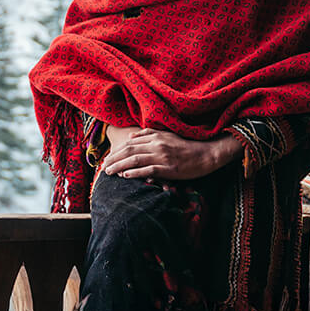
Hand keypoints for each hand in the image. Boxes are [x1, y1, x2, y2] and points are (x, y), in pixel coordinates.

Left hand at [99, 128, 242, 180]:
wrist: (206, 155)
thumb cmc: (186, 146)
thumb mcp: (167, 135)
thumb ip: (148, 134)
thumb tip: (130, 137)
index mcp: (156, 137)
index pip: (130, 144)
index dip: (116, 150)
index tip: (106, 158)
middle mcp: (157, 145)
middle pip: (129, 151)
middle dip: (114, 158)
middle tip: (103, 166)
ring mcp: (163, 156)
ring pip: (136, 160)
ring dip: (120, 166)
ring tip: (109, 172)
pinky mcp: (169, 168)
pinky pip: (149, 170)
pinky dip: (136, 172)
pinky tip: (126, 175)